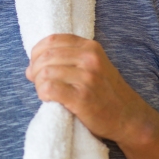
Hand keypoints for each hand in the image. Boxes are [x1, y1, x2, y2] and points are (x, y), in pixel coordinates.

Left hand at [25, 34, 148, 143]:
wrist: (130, 118)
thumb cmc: (106, 93)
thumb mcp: (92, 67)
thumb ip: (65, 62)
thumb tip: (29, 69)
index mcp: (90, 47)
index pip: (51, 40)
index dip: (37, 52)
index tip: (36, 66)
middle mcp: (89, 59)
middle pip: (46, 56)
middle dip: (36, 70)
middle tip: (38, 82)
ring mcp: (87, 78)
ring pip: (45, 72)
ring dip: (39, 84)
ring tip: (45, 92)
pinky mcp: (82, 97)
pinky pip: (50, 88)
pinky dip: (43, 93)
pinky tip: (49, 99)